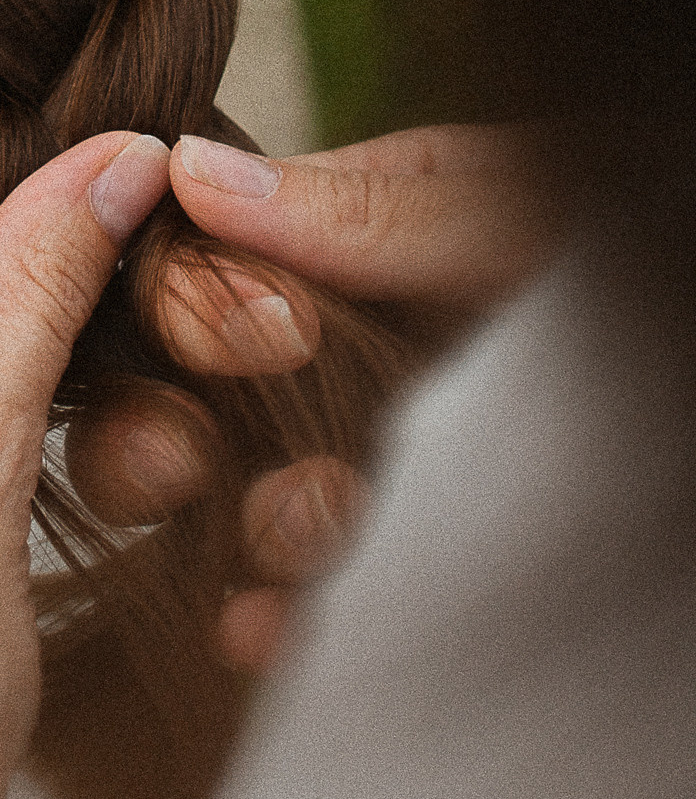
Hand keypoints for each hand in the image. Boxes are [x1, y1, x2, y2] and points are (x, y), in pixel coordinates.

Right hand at [67, 125, 551, 671]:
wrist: (682, 384)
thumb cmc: (597, 265)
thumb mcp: (493, 211)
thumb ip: (352, 209)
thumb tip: (188, 172)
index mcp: (313, 245)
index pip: (185, 274)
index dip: (186, 309)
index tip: (256, 337)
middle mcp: (301, 357)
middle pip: (162, 401)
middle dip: (154, 437)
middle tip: (184, 459)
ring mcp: (334, 459)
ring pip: (220, 503)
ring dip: (237, 521)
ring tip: (306, 522)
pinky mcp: (373, 556)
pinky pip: (293, 593)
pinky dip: (268, 615)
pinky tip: (267, 627)